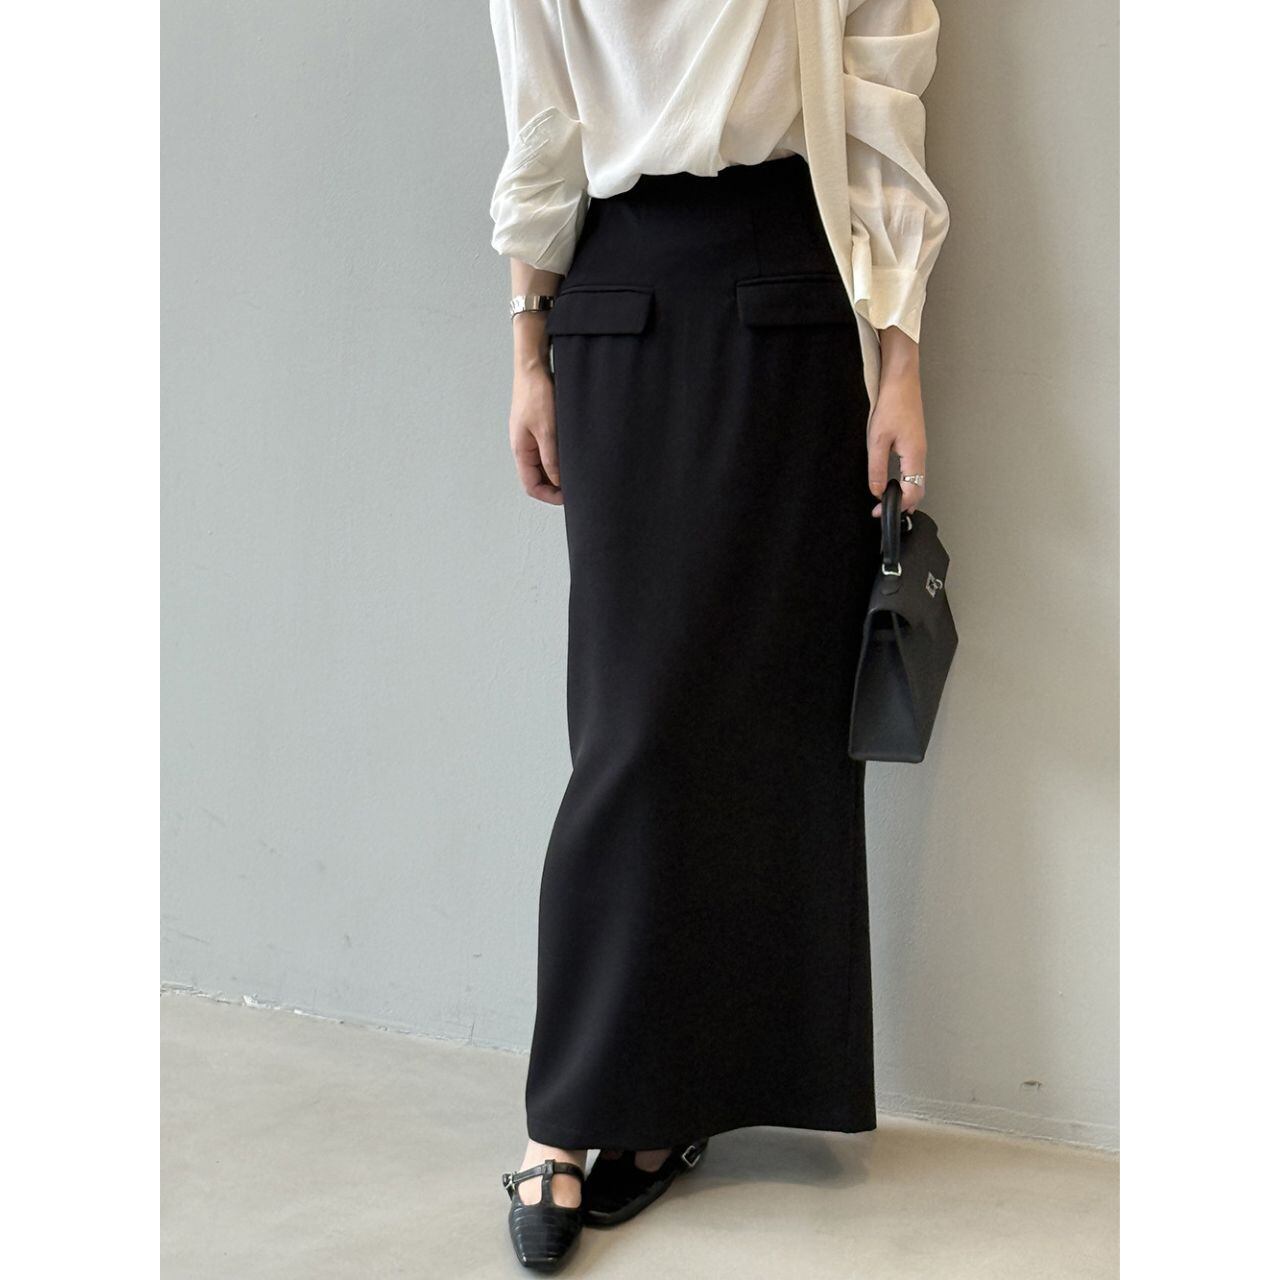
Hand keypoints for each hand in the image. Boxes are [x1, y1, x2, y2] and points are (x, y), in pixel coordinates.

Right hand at [508, 317, 561, 505]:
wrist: (533, 366)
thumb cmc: (537, 395)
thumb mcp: (548, 430)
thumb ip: (552, 459)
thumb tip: (559, 483)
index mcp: (521, 450)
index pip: (531, 486)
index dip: (550, 496)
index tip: (570, 497)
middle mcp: (523, 447)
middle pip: (537, 477)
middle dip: (556, 486)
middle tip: (578, 487)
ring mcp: (530, 437)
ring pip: (544, 464)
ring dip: (559, 471)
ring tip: (579, 471)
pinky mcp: (538, 427)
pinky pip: (547, 449)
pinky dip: (559, 456)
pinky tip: (574, 453)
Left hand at [868, 327, 926, 516]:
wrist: (901, 381)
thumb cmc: (892, 404)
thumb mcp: (877, 440)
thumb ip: (876, 468)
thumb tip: (876, 490)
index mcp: (914, 456)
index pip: (912, 493)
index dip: (897, 506)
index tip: (879, 511)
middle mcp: (920, 455)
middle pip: (918, 490)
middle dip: (903, 505)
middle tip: (883, 511)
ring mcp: (919, 449)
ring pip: (917, 481)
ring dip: (905, 495)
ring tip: (888, 503)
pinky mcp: (915, 444)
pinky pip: (914, 471)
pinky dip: (906, 483)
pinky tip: (895, 484)